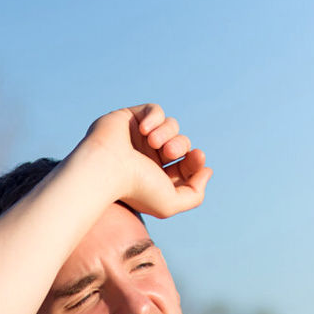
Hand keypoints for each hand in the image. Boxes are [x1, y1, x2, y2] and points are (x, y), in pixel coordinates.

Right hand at [78, 103, 212, 218]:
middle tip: (168, 153)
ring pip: (171, 126)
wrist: (106, 169)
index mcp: (157, 175)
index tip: (197, 159)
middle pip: (182, 143)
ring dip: (168, 133)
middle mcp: (148, 156)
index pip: (187, 164)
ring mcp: (139, 137)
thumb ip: (195, 194)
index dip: (196, 161)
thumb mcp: (171, 203)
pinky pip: (155, 110)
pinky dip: (155, 117)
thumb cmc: (136, 188)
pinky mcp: (130, 118)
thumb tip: (207, 171)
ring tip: (154, 142)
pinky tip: (144, 130)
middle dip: (181, 146)